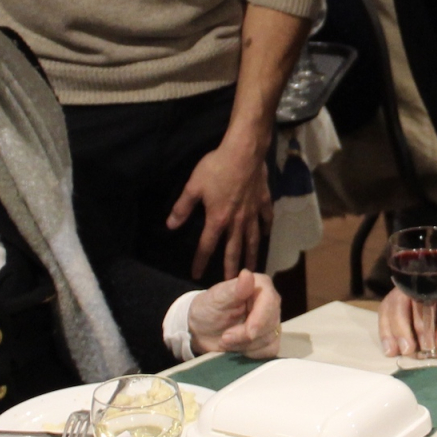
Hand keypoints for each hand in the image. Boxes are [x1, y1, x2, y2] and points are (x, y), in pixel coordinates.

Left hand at [168, 137, 271, 280]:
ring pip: (252, 240)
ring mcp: (252, 213)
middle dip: (230, 268)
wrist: (244, 152)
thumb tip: (170, 226)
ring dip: (251, 256)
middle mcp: (237, 221)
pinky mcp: (263, 202)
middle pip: (233, 250)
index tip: (196, 275)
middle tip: (230, 285)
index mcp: (218, 219)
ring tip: (251, 269)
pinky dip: (266, 229)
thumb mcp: (194, 186)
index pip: (207, 246)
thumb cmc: (217, 167)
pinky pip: (266, 219)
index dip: (200, 261)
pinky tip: (265, 235)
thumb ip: (182, 207)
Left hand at [188, 271, 280, 357]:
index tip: (247, 332)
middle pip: (270, 324)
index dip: (260, 320)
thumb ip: (233, 289)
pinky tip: (238, 349)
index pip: (271, 301)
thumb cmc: (208, 309)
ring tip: (226, 341)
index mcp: (260, 286)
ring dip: (244, 346)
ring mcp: (272, 322)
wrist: (202, 330)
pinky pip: (269, 351)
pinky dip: (251, 354)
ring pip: (269, 340)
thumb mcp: (216, 299)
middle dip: (246, 336)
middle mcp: (271, 302)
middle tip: (225, 338)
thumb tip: (247, 274)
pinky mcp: (270, 340)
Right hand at [379, 269, 436, 357]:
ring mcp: (412, 297)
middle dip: (397, 328)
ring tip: (392, 352)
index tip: (421, 343)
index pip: (413, 296)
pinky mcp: (413, 310)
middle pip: (395, 303)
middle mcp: (416, 285)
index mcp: (431, 278)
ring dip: (389, 332)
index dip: (413, 320)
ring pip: (390, 311)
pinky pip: (396, 319)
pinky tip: (392, 349)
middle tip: (406, 351)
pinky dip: (392, 334)